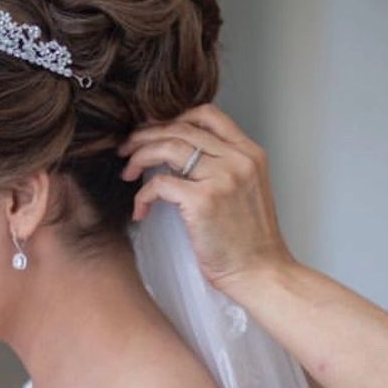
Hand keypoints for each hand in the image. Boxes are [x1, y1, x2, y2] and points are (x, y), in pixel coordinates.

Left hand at [117, 103, 295, 290]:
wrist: (261, 273)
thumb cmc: (248, 242)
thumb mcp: (244, 192)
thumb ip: (220, 168)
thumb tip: (177, 158)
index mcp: (249, 154)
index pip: (208, 114)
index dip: (172, 117)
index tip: (150, 130)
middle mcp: (238, 159)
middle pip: (181, 128)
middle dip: (145, 135)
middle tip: (126, 149)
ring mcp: (222, 178)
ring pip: (167, 147)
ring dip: (139, 156)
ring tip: (127, 172)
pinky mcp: (203, 200)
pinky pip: (159, 184)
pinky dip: (142, 196)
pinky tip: (140, 210)